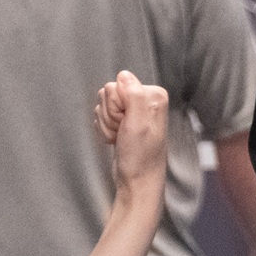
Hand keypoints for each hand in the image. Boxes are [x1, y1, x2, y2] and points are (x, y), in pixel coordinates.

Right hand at [95, 71, 169, 200]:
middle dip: (111, 117)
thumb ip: (133, 96)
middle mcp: (144, 99)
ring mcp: (133, 109)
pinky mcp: (123, 119)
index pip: (116, 86)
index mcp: (154, 95)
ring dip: (107, 125)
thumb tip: (124, 75)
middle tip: (124, 132)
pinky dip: (105, 130)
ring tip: (122, 138)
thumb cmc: (141, 157)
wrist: (136, 180)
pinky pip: (101, 116)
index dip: (116, 107)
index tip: (127, 123)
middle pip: (108, 94)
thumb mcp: (138, 124)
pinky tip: (117, 140)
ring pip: (102, 106)